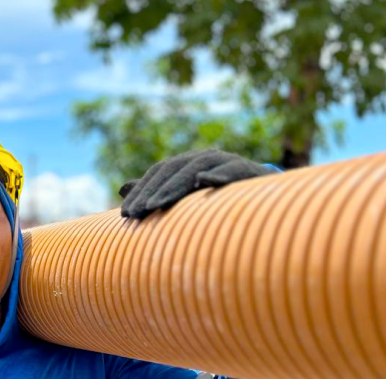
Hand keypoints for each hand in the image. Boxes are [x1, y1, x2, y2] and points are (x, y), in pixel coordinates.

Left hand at [119, 149, 276, 219]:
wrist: (264, 192)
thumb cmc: (218, 194)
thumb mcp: (184, 193)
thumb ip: (155, 190)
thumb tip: (121, 189)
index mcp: (186, 163)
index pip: (158, 172)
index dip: (140, 191)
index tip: (125, 214)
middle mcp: (203, 157)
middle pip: (172, 169)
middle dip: (152, 191)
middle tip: (136, 213)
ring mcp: (225, 160)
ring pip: (195, 168)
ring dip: (175, 186)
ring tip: (157, 204)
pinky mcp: (246, 169)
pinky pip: (231, 169)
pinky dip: (219, 174)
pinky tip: (205, 181)